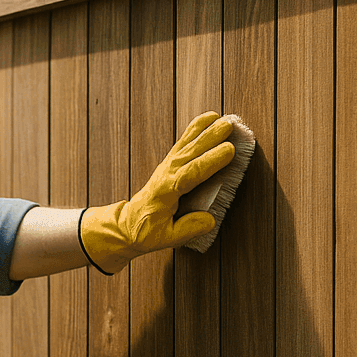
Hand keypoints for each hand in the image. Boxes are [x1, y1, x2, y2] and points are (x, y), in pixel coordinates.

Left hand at [79, 110, 234, 272]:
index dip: (210, 161)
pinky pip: (183, 142)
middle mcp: (166, 174)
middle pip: (190, 152)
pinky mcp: (169, 163)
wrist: (126, 225)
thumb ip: (188, 228)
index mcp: (166, 192)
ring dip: (205, 129)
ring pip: (187, 144)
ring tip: (223, 118)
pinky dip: (195, 128)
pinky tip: (208, 118)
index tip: (229, 151)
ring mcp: (167, 166)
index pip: (190, 174)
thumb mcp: (166, 238)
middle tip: (231, 126)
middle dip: (211, 138)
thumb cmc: (146, 232)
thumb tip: (210, 220)